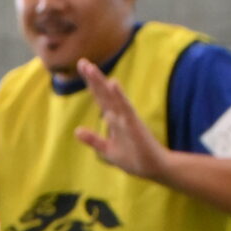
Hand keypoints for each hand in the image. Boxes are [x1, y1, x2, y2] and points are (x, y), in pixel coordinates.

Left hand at [71, 59, 172, 184]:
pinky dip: (119, 96)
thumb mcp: (108, 150)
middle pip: (104, 93)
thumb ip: (94, 140)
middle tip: (82, 62)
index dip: (91, 83)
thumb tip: (77, 130)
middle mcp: (120, 114)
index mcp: (114, 118)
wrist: (154, 168)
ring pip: (112, 97)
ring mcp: (127, 118)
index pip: (100, 97)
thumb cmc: (134, 158)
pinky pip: (125, 108)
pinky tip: (113, 83)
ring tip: (91, 68)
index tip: (82, 66)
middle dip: (93, 79)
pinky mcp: (134, 124)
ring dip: (101, 83)